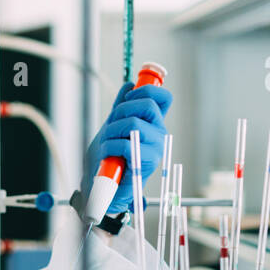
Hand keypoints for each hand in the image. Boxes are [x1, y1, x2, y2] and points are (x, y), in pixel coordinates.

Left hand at [83, 80, 171, 214]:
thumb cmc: (110, 156)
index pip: (163, 97)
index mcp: (154, 122)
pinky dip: (110, 147)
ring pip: (134, 123)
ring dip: (111, 131)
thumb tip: (129, 84)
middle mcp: (159, 132)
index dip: (147, 89)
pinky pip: (127, 144)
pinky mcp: (148, 162)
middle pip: (147, 104)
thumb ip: (122, 106)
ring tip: (106, 143)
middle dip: (121, 110)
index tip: (129, 96)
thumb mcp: (114, 125)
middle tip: (111, 124)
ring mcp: (156, 147)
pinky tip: (108, 155)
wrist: (105, 184)